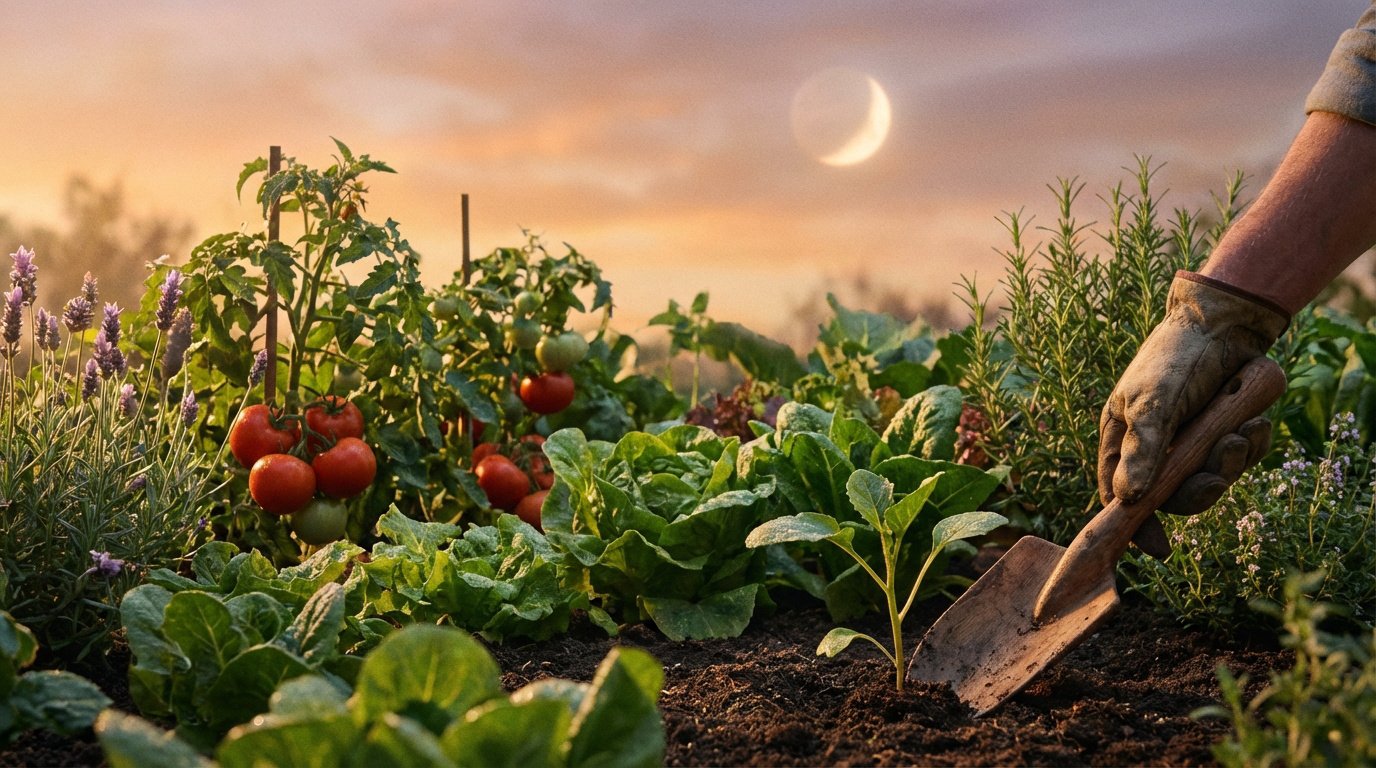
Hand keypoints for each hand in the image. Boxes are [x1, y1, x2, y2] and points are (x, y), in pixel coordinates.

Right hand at [1097, 272, 1287, 555]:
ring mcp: (1191, 440)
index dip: (1134, 522)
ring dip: (1230, 465)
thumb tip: (1129, 500)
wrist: (1225, 323)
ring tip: (1241, 434)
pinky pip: (1239, 461)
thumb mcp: (1152, 402)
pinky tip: (1255, 423)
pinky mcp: (1224, 432)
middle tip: (1218, 478)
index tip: (1158, 548)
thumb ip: (1142, 450)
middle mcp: (1154, 445)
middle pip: (1172, 494)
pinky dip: (1251, 447)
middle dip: (1199, 490)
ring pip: (1210, 479)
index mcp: (1121, 437)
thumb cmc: (1174, 358)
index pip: (1118, 492)